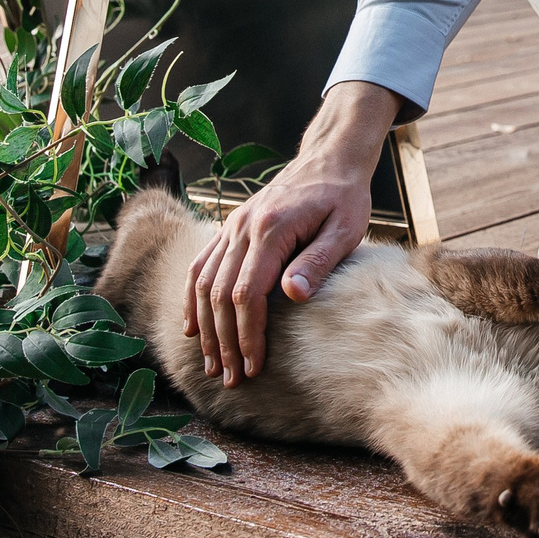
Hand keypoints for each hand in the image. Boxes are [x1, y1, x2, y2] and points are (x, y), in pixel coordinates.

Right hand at [186, 81, 395, 382]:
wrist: (329, 159)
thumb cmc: (344, 198)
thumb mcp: (345, 230)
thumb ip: (318, 262)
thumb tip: (292, 296)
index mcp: (272, 229)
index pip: (248, 293)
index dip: (248, 334)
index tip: (254, 366)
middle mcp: (243, 227)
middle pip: (220, 294)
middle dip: (224, 341)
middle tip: (231, 378)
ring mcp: (232, 226)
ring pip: (203, 282)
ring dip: (206, 326)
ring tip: (212, 364)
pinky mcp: (230, 227)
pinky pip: (201, 265)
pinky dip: (193, 299)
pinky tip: (193, 327)